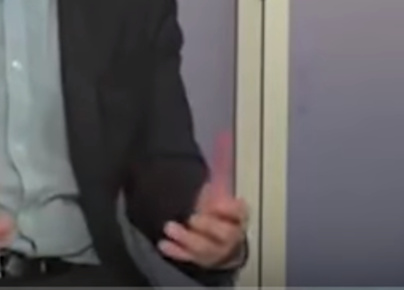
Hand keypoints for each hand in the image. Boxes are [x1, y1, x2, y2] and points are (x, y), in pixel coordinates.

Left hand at [158, 131, 248, 268]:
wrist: (225, 247)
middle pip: (225, 233)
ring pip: (205, 248)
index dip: (229, 208)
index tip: (215, 203)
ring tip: (170, 227)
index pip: (239, 212)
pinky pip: (189, 258)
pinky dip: (176, 252)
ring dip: (187, 238)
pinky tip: (164, 244)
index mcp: (238, 217)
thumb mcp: (220, 196)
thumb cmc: (221, 216)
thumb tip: (218, 142)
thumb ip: (217, 178)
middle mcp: (231, 235)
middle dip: (208, 226)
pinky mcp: (202, 261)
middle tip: (193, 216)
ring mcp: (217, 251)